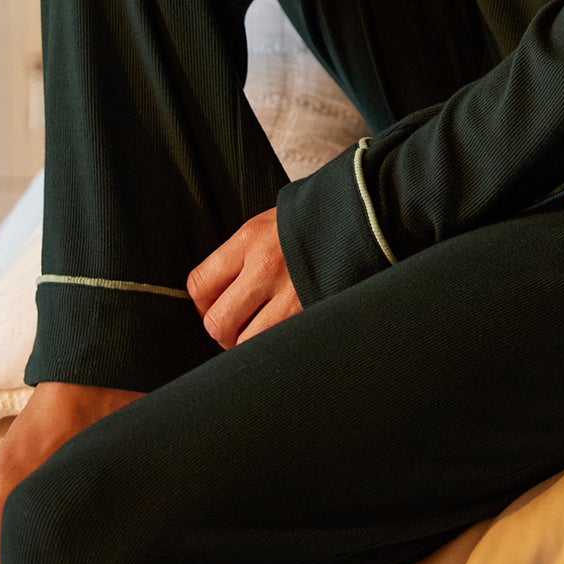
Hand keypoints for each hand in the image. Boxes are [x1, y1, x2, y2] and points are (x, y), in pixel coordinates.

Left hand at [187, 207, 302, 347]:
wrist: (362, 215)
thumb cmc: (310, 222)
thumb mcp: (267, 225)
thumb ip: (239, 257)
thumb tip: (215, 295)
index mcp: (250, 240)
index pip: (201, 285)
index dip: (202, 304)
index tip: (213, 305)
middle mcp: (266, 268)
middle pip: (218, 322)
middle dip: (223, 332)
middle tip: (237, 326)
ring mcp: (292, 295)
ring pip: (247, 343)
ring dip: (249, 344)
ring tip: (261, 332)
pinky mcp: (314, 312)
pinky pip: (280, 345)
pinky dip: (276, 347)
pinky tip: (283, 333)